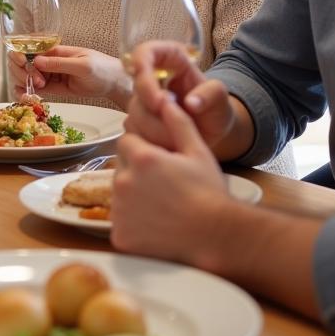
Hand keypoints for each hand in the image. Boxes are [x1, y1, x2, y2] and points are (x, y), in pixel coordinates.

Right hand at [9, 46, 130, 106]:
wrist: (114, 83)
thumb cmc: (102, 68)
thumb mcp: (82, 65)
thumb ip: (59, 63)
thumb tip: (36, 61)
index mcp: (54, 50)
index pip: (29, 49)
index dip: (21, 56)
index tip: (24, 66)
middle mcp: (48, 61)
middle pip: (23, 63)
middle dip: (23, 72)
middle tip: (38, 82)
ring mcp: (49, 74)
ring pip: (26, 76)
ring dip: (23, 82)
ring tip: (35, 91)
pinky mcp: (53, 88)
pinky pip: (35, 88)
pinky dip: (26, 92)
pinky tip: (27, 97)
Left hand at [109, 98, 228, 263]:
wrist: (216, 236)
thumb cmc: (209, 193)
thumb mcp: (198, 151)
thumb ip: (178, 122)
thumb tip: (165, 100)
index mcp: (141, 158)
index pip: (127, 142)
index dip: (143, 150)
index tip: (159, 162)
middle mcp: (124, 182)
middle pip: (120, 166)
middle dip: (135, 170)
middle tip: (161, 184)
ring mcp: (120, 211)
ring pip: (118, 194)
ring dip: (132, 195)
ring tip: (161, 205)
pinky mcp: (120, 235)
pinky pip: (120, 221)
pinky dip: (132, 223)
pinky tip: (155, 225)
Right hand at [125, 41, 233, 149]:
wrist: (211, 131)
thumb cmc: (215, 107)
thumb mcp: (220, 97)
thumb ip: (211, 94)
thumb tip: (190, 103)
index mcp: (169, 59)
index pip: (144, 53)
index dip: (144, 73)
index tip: (157, 101)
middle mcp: (151, 77)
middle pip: (137, 88)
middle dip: (154, 112)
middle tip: (175, 127)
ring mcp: (142, 99)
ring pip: (135, 113)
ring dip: (155, 131)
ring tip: (179, 140)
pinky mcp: (137, 120)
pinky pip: (134, 131)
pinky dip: (150, 142)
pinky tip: (169, 146)